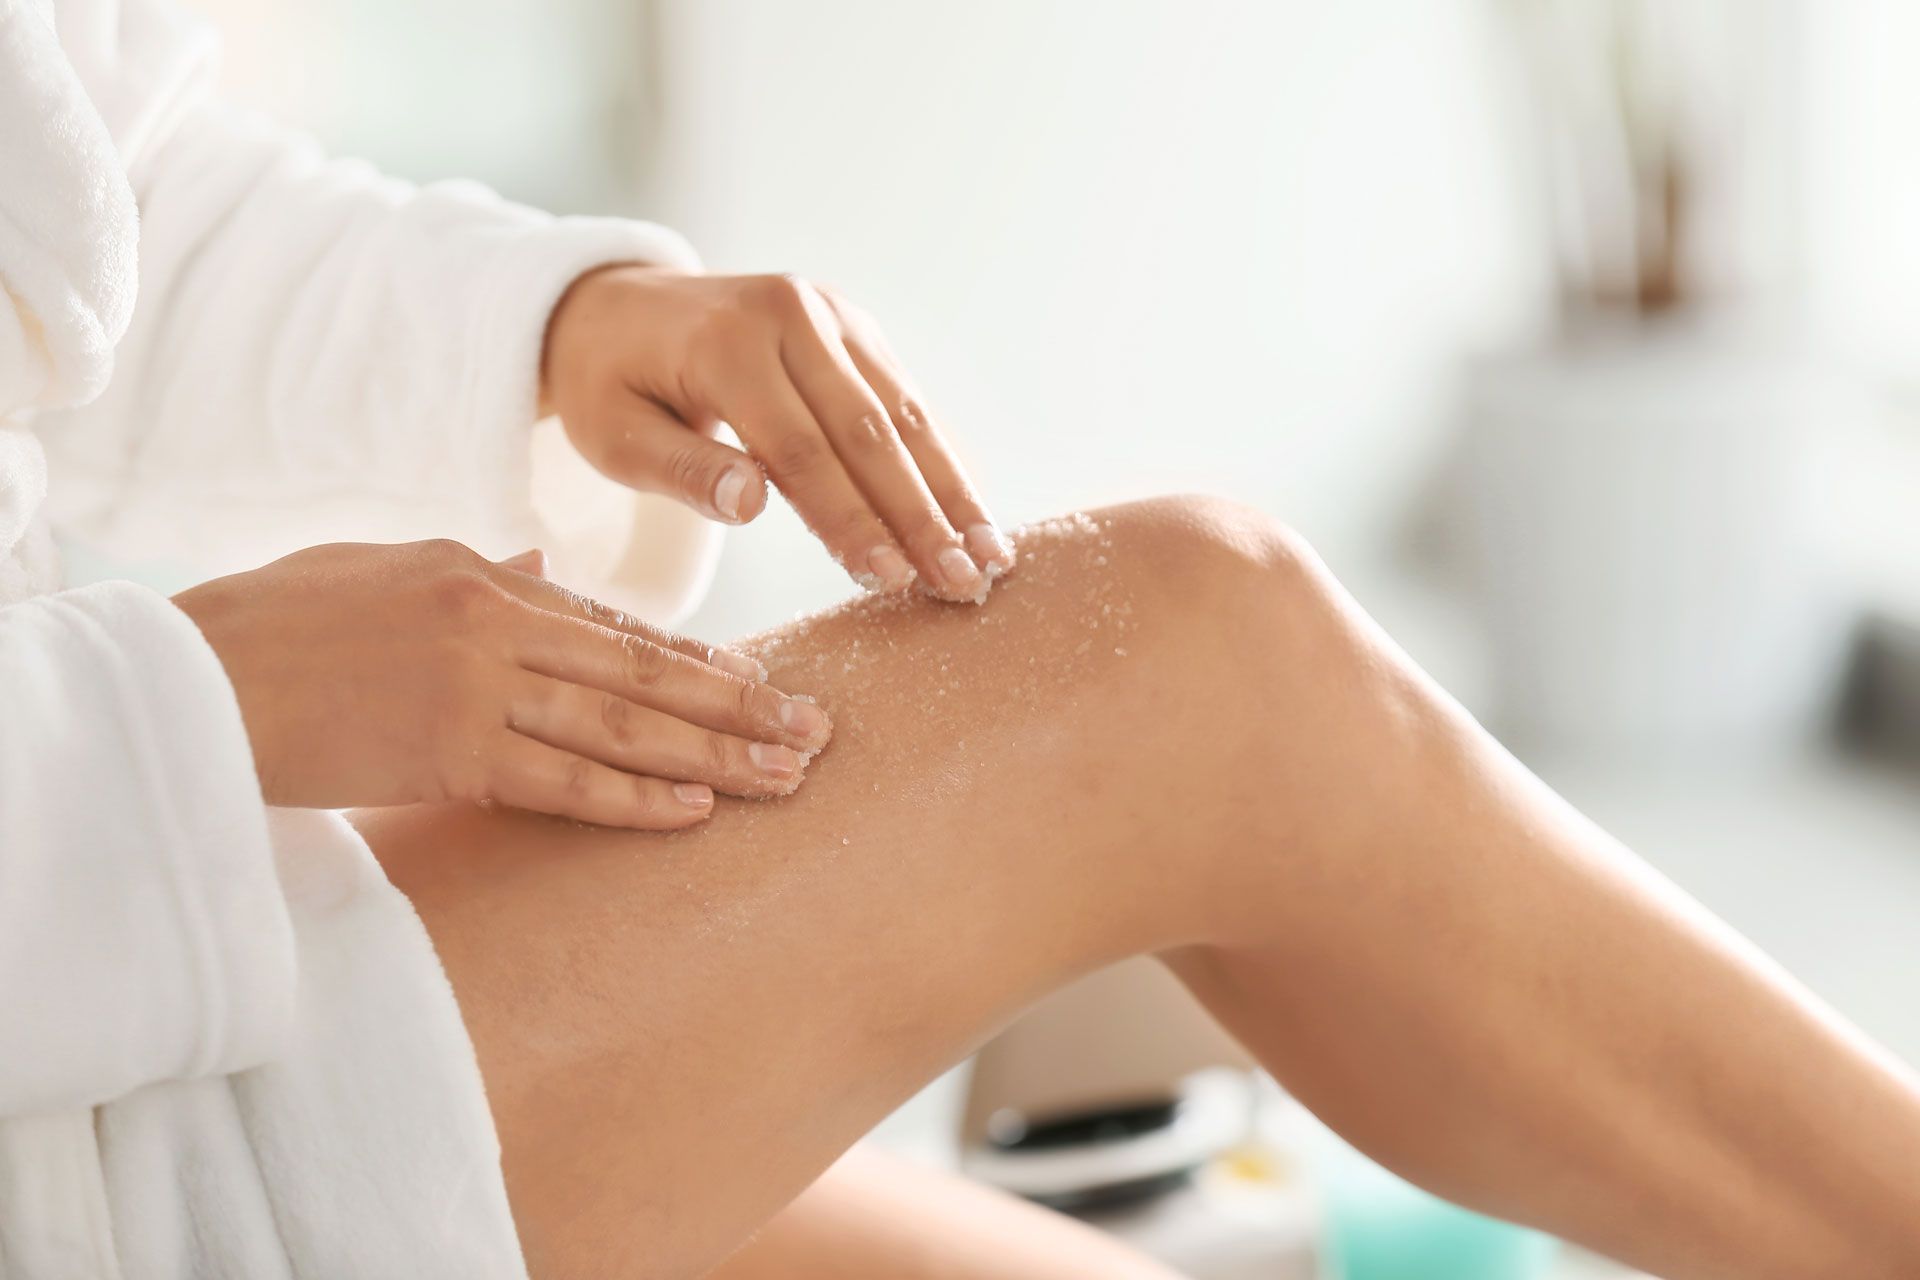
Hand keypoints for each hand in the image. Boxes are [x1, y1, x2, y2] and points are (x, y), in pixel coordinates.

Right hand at [172, 540, 828, 828]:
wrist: (198, 675)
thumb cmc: (284, 620)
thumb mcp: (388, 564)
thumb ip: (481, 569)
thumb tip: (548, 568)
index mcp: (488, 581)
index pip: (619, 628)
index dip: (698, 664)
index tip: (764, 684)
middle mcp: (499, 628)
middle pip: (645, 676)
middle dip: (739, 708)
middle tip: (817, 732)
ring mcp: (479, 692)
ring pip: (624, 728)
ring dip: (713, 756)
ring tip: (786, 776)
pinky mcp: (449, 756)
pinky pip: (563, 782)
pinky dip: (634, 797)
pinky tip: (695, 809)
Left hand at [540, 267, 1015, 601]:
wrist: (615, 305)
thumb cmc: (609, 385)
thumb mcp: (613, 434)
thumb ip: (680, 471)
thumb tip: (751, 505)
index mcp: (728, 343)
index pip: (801, 449)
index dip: (850, 518)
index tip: (892, 580)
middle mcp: (792, 315)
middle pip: (870, 431)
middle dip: (923, 515)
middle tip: (964, 583)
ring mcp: (831, 315)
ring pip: (905, 413)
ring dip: (953, 490)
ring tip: (994, 558)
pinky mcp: (853, 327)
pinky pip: (905, 397)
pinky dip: (943, 458)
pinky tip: (976, 511)